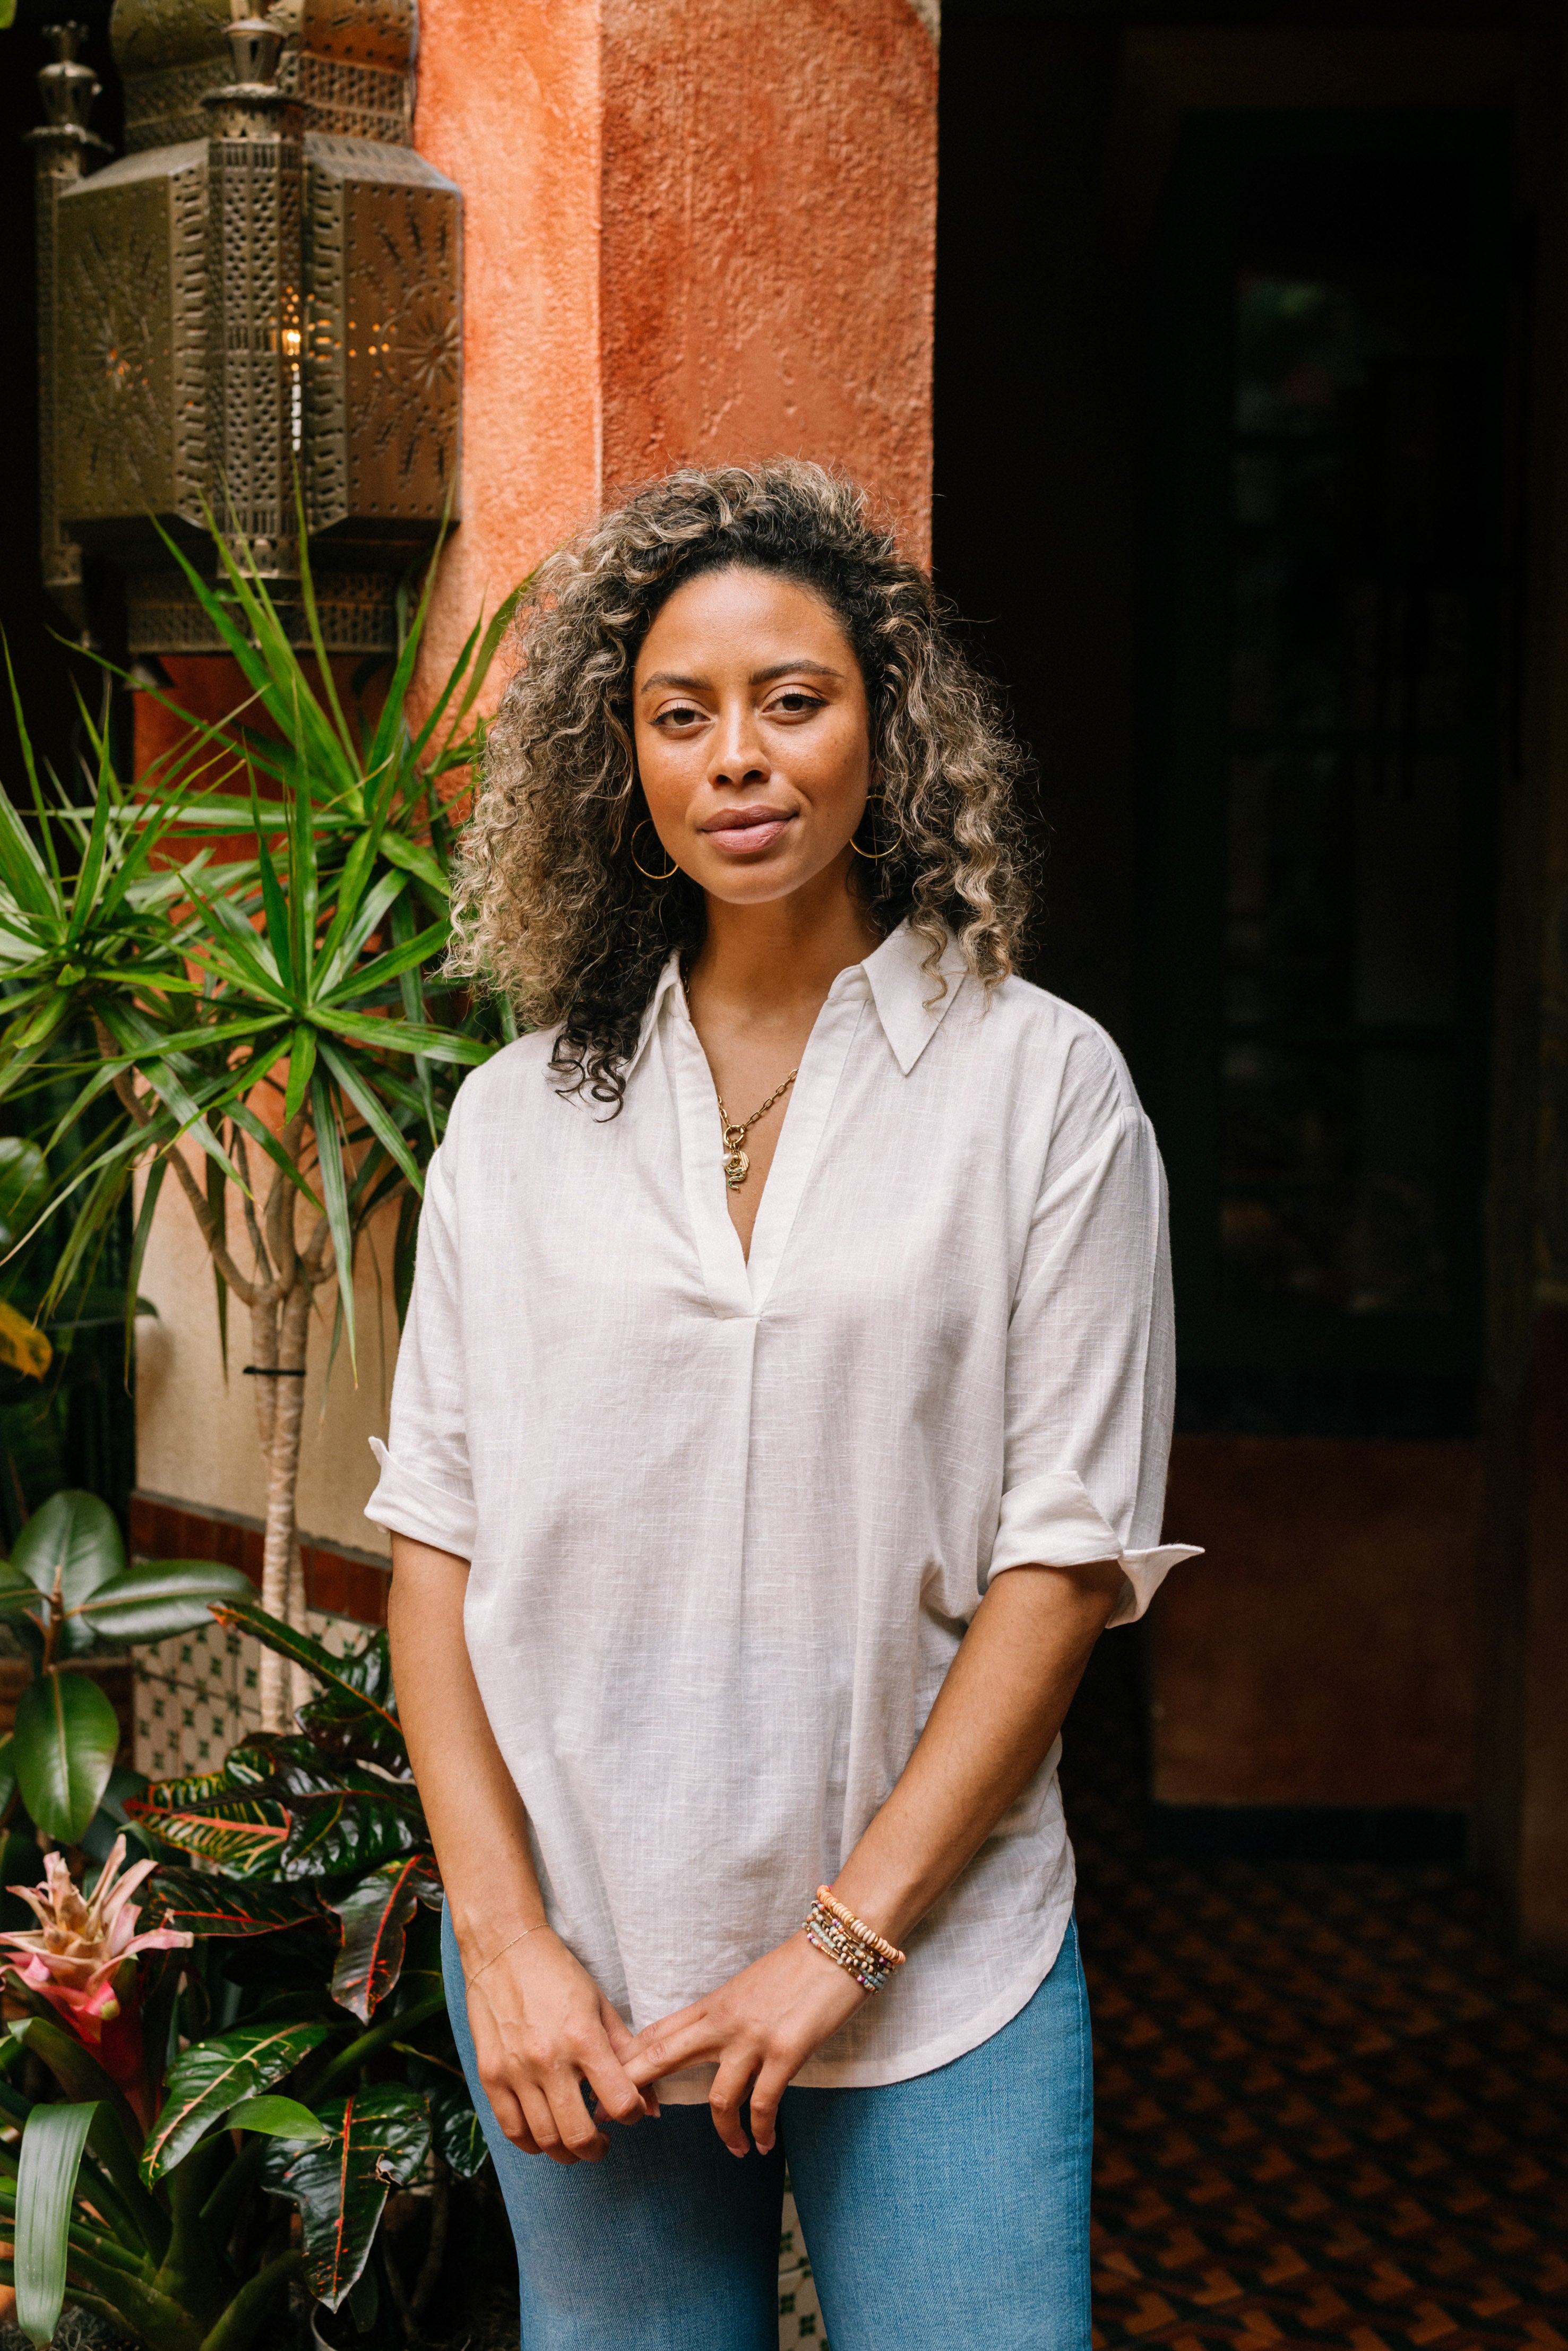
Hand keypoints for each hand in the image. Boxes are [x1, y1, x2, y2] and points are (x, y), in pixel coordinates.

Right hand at [463, 1925, 657, 2163]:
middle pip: (578, 2134)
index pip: (619, 2102)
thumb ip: (626, 2053)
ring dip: (567, 2151)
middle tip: (604, 2142)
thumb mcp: (600, 2005)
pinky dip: (532, 2144)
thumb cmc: (558, 1973)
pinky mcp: (489, 2075)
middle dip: (598, 2148)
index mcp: (583, 2037)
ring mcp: (515, 2070)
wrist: (503, 1948)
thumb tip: (650, 2103)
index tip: (631, 2111)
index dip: (633, 2115)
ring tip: (576, 2141)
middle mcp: (548, 2059)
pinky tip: (545, 2136)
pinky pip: (512, 2129)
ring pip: (544, 2140)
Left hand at [621, 1931, 865, 2156]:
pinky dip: (760, 2130)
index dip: (627, 2063)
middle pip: (661, 2057)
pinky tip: (764, 2144)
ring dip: (724, 2132)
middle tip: (609, 2121)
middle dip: (631, 2090)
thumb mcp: (747, 1988)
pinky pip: (763, 2104)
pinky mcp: (785, 2052)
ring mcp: (753, 2037)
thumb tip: (707, 2042)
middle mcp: (724, 2021)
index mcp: (712, 2004)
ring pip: (718, 2098)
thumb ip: (724, 2015)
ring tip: (735, 2149)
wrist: (837, 1946)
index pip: (656, 2034)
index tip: (608, 2087)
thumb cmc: (797, 1968)